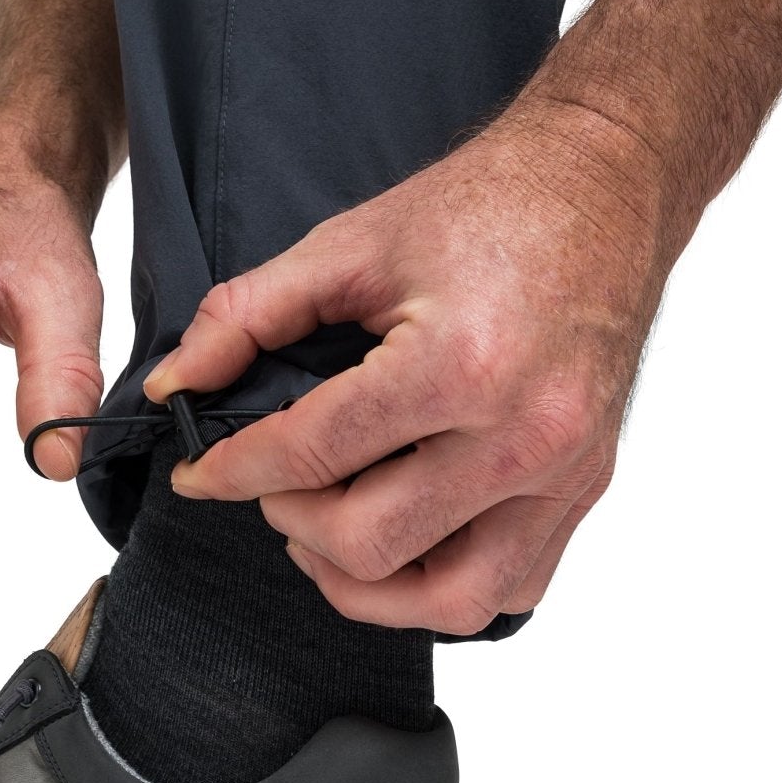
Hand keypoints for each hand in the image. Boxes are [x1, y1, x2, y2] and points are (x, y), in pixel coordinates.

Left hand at [146, 104, 671, 633]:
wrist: (605, 183)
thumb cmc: (488, 205)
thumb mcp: (351, 244)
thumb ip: (247, 315)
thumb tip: (176, 382)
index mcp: (459, 363)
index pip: (314, 453)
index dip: (234, 471)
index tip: (199, 473)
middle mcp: (523, 433)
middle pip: (371, 541)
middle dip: (292, 522)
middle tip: (270, 486)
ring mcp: (566, 471)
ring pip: (449, 599)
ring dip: (366, 584)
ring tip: (324, 535)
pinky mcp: (588, 486)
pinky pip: (512, 589)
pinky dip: (445, 587)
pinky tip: (403, 541)